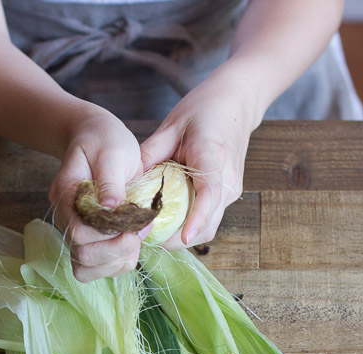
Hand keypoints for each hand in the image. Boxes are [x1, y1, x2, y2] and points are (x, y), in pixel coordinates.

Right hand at [49, 108, 146, 281]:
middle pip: (81, 255)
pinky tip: (132, 242)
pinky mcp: (88, 239)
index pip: (78, 231)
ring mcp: (75, 231)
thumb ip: (111, 180)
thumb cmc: (104, 141)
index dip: (108, 233)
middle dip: (116, 250)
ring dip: (117, 261)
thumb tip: (111, 207)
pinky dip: (118, 263)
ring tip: (137, 238)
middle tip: (140, 230)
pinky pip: (97, 267)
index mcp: (66, 194)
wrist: (96, 139)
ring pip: (86, 268)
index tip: (135, 216)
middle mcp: (66, 217)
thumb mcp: (112, 151)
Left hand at [140, 72, 261, 248]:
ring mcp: (231, 189)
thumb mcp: (172, 125)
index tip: (182, 237)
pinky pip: (210, 218)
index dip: (197, 219)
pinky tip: (167, 224)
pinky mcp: (228, 194)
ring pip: (210, 226)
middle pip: (209, 223)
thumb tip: (126, 182)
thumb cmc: (203, 110)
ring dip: (184, 236)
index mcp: (212, 157)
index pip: (209, 195)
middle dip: (179, 239)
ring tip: (153, 236)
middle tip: (146, 240)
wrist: (237, 103)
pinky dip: (190, 226)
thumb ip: (150, 153)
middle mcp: (227, 179)